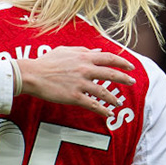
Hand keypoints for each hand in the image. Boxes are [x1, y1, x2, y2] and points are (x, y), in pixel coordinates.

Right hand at [14, 46, 137, 119]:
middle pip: (111, 74)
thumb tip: (97, 52)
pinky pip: (93, 105)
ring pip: (104, 92)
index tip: (131, 67)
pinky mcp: (74, 97)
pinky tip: (108, 114)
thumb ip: (83, 50)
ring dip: (114, 98)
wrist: (32, 75)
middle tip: (132, 83)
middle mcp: (85, 69)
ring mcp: (81, 83)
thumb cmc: (46, 62)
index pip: (109, 58)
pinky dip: (103, 110)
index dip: (122, 62)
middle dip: (124, 79)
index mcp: (84, 56)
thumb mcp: (65, 50)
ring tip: (119, 103)